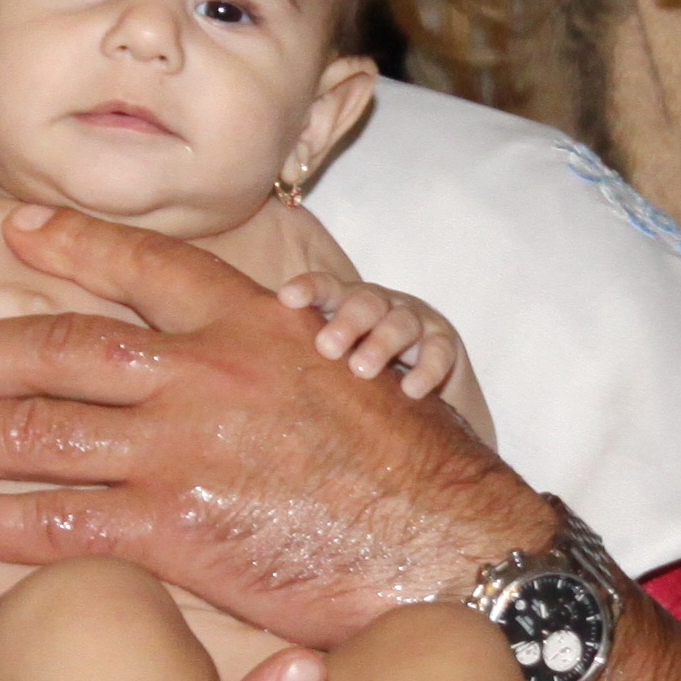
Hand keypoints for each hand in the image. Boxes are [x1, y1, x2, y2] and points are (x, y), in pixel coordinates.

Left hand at [0, 206, 551, 651]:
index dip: (73, 245)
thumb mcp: (358, 377)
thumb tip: (268, 336)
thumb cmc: (417, 475)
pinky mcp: (175, 530)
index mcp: (254, 325)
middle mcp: (207, 373)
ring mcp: (185, 450)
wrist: (454, 548)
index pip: (147, 265)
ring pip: (36, 431)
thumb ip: (285, 353)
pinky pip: (52, 519)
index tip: (16, 230)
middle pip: (56, 348)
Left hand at [282, 271, 462, 398]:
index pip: (325, 288)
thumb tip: (236, 386)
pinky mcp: (443, 343)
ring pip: (400, 322)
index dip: (307, 289)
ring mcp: (414, 320)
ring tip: (361, 370)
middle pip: (363, 302)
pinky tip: (410, 392)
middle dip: (345, 322)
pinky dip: (426, 371)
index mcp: (344, 304)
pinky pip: (438, 352)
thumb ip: (295, 359)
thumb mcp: (326, 363)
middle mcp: (379, 305)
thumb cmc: (355, 377)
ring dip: (380, 344)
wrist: (417, 392)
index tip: (286, 299)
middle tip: (326, 348)